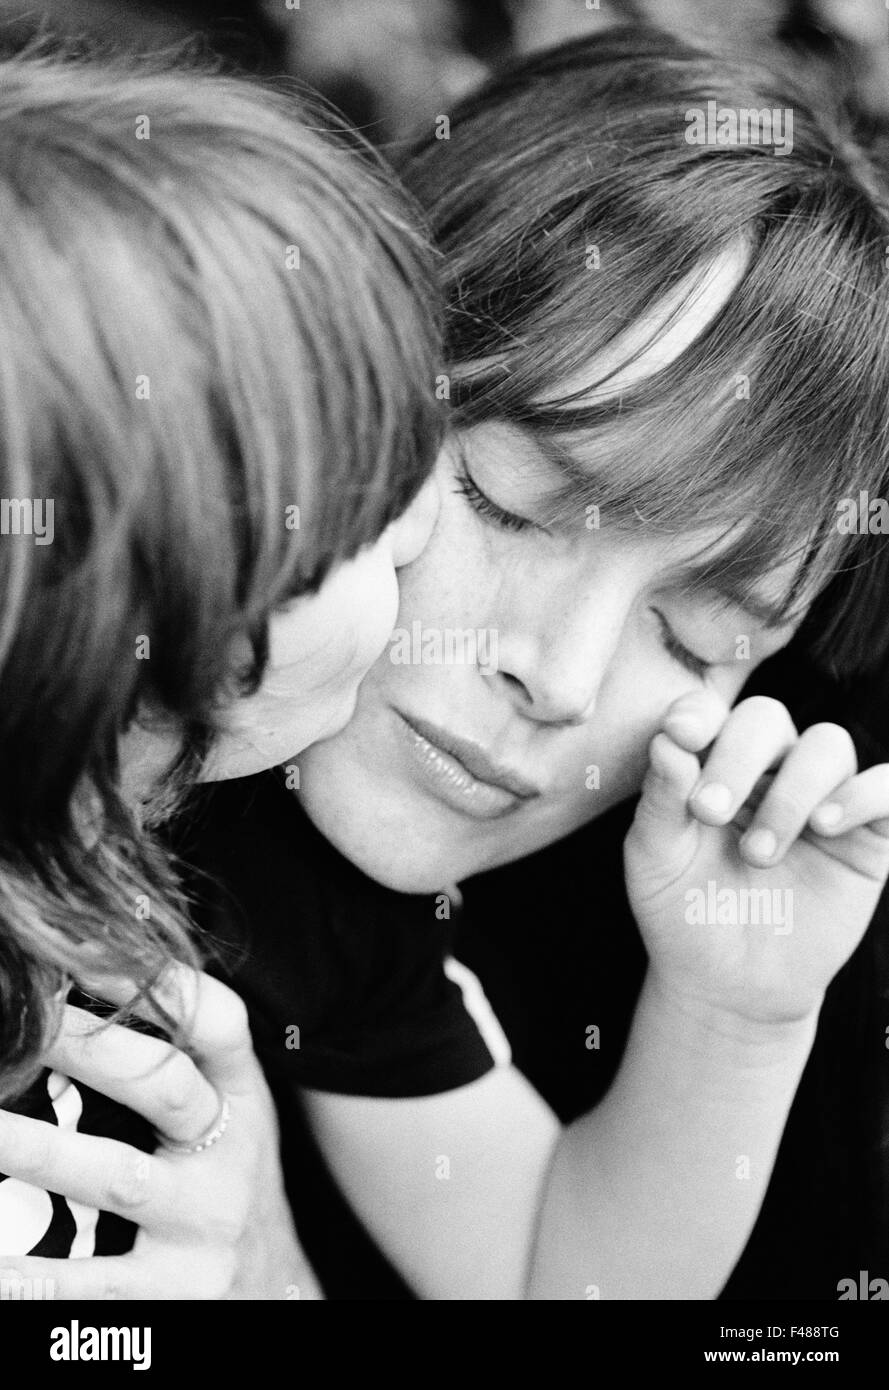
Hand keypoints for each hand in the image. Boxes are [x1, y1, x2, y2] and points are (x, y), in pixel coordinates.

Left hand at [0, 966, 319, 1298]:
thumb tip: (96, 969)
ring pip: (114, 1178)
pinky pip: (91, 1282)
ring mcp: (202, 1227)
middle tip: (26, 1016)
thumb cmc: (227, 1184)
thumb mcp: (228, 1113)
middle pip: (164, 1086)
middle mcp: (230, 1157)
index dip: (165, 982)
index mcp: (241, 1099)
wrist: (274, 1296)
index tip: (92, 950)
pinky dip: (35, 1273)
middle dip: (89, 1046)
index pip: (218, 1024)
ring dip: (39, 1147)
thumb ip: (184, 1056)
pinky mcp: (171, 1297)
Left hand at [624, 692, 888, 1027]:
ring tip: (759, 853)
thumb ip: (660, 800)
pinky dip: (862, 795)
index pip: (712, 714)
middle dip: (737, 757)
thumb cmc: (685, 912)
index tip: (681, 734)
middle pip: (768, 719)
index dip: (699, 713)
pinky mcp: (867, 837)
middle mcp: (768, 770)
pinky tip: (825, 827)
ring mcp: (821, 798)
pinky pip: (886, 788)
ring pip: (827, 745)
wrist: (731, 986)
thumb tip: (667, 741)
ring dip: (791, 790)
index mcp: (712, 764)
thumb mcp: (656, 860)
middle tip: (710, 814)